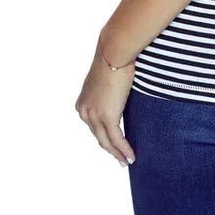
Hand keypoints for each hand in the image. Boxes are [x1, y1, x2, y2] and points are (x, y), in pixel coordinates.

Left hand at [74, 35, 136, 166]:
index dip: (105, 137)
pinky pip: (117, 139)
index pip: (94, 126)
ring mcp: (94, 116)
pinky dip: (124, 149)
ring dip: (118, 154)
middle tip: (121, 159)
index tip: (114, 144)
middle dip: (110, 149)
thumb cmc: (115, 59)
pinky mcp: (107, 117)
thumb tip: (121, 94)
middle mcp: (84, 112)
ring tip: (127, 161)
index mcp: (83, 104)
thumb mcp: (107, 79)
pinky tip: (131, 156)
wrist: (114, 53)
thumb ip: (110, 92)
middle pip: (99, 137)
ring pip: (107, 142)